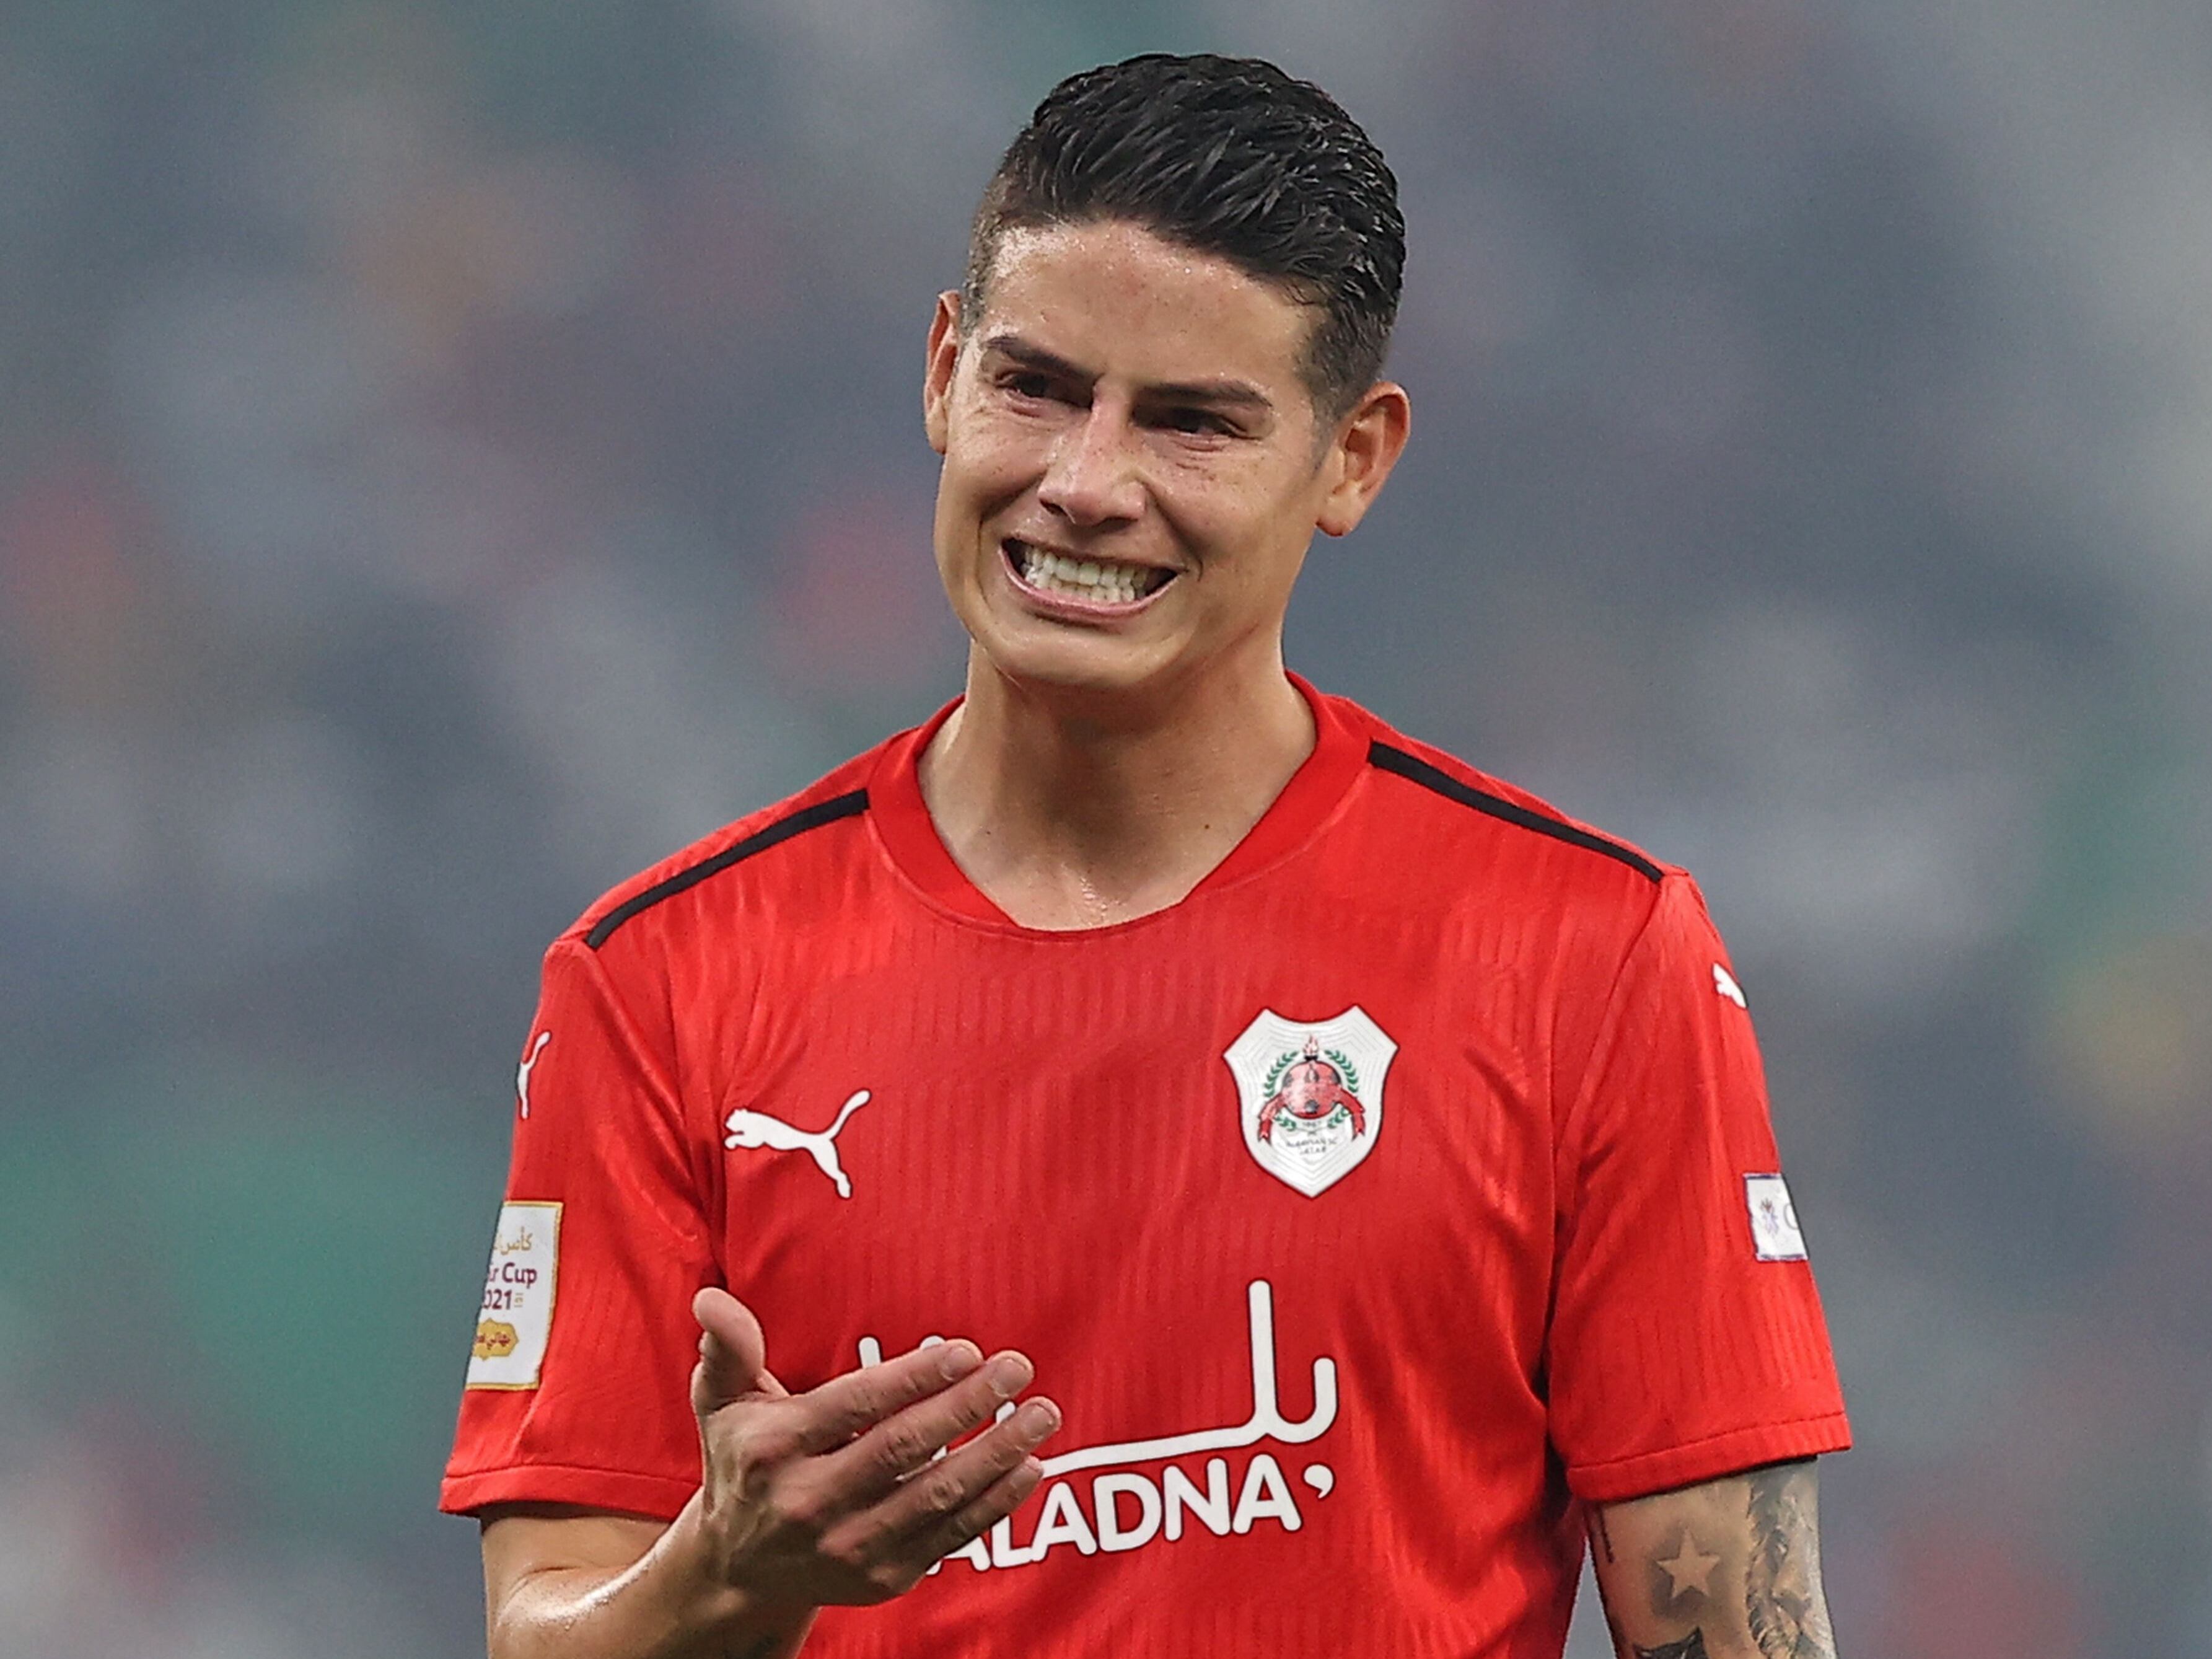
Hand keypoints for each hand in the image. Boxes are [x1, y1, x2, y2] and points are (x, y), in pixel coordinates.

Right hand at [686, 1287, 1059, 1606]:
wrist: (739, 1568)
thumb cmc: (743, 1463)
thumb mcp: (722, 1404)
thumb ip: (728, 1350)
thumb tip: (713, 1300)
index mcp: (776, 1450)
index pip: (855, 1407)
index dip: (914, 1377)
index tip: (965, 1350)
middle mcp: (811, 1503)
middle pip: (902, 1450)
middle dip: (967, 1406)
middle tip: (1018, 1366)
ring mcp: (850, 1547)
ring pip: (936, 1496)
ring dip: (996, 1454)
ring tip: (1042, 1414)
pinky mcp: (883, 1577)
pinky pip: (950, 1537)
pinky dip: (994, 1504)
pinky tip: (1029, 1467)